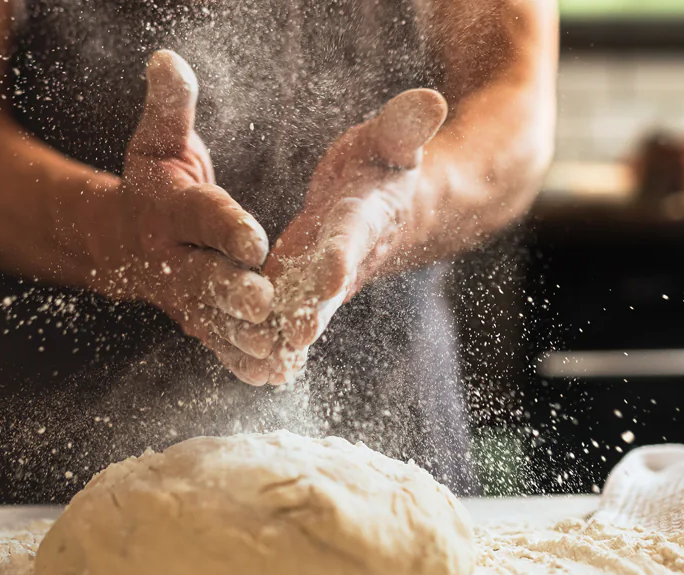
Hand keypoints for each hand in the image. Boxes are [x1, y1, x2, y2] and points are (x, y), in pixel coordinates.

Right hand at [87, 50, 276, 384]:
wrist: (118, 240)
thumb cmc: (152, 181)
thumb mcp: (158, 140)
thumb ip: (170, 106)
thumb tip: (166, 59)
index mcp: (170, 210)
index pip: (200, 216)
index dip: (226, 226)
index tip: (254, 238)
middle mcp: (173, 258)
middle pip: (204, 277)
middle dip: (232, 291)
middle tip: (265, 303)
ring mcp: (182, 296)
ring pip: (213, 320)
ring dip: (242, 337)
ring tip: (277, 349)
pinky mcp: (194, 320)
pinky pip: (217, 343)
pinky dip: (240, 361)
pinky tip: (271, 375)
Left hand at [260, 89, 447, 384]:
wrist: (396, 207)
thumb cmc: (386, 164)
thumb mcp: (393, 140)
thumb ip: (405, 125)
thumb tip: (432, 100)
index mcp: (366, 216)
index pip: (354, 235)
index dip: (342, 253)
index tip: (329, 273)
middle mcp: (347, 255)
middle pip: (328, 287)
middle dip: (312, 311)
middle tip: (293, 338)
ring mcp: (324, 278)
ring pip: (305, 310)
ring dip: (285, 336)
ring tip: (262, 362)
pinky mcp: (303, 287)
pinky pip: (288, 315)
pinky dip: (273, 340)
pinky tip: (251, 366)